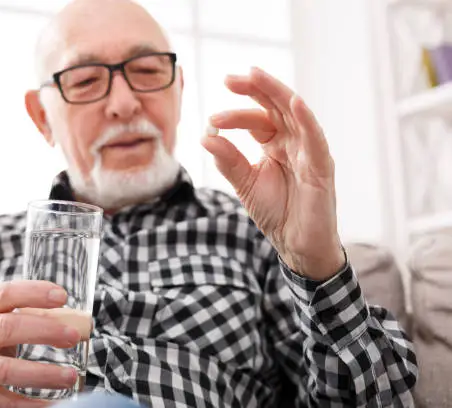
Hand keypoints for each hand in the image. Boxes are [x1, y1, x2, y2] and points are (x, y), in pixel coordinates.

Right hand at [0, 280, 91, 407]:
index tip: (62, 296)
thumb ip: (25, 314)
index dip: (34, 293)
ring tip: (70, 376)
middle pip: (7, 328)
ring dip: (42, 373)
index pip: (5, 294)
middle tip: (73, 336)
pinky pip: (4, 401)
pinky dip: (29, 405)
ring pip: (5, 370)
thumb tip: (74, 320)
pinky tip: (50, 404)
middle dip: (44, 330)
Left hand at [201, 67, 344, 279]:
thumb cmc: (277, 212)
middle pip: (276, 107)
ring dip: (276, 93)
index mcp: (275, 144)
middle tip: (229, 79)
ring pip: (295, 114)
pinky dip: (306, 120)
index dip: (235, 115)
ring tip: (255, 76)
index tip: (212, 120)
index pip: (256, 120)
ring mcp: (309, 152)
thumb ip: (228, 161)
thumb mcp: (245, 183)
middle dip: (255, 89)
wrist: (296, 245)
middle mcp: (294, 142)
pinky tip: (294, 102)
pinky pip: (316, 139)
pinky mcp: (322, 167)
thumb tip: (206, 136)